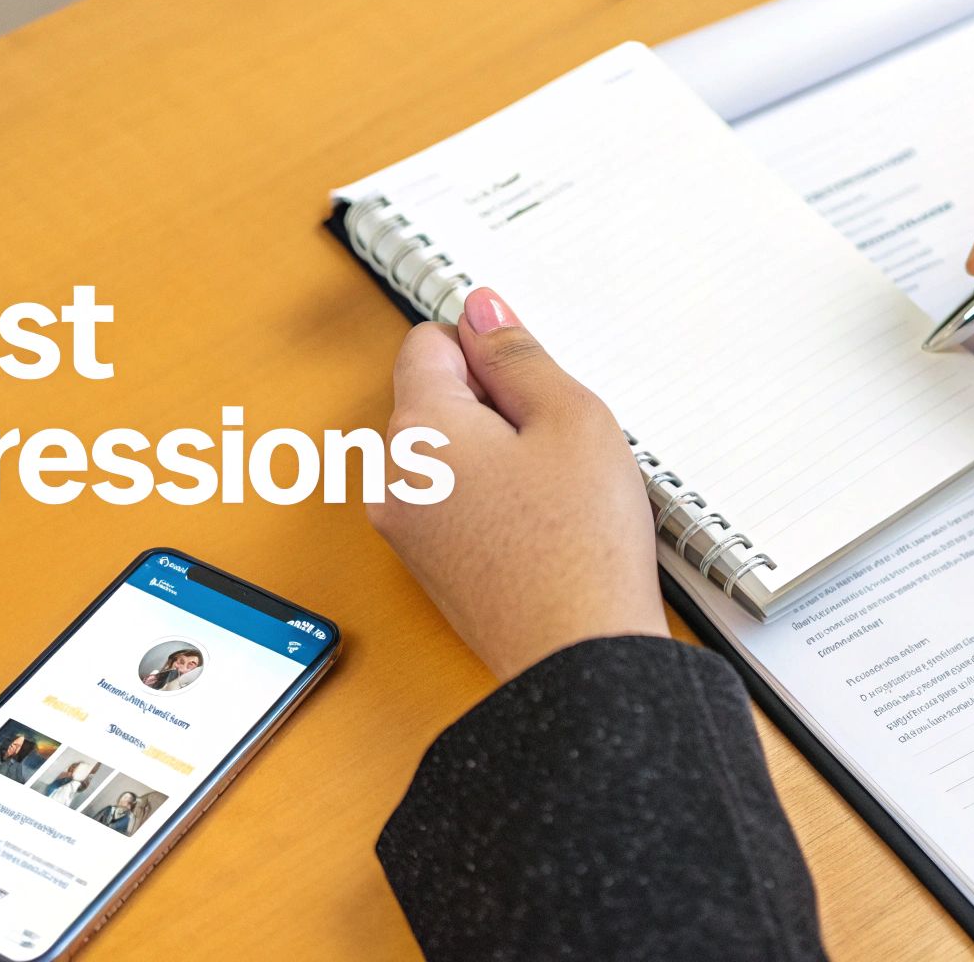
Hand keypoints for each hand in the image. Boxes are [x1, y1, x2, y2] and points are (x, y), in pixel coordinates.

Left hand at [369, 288, 667, 679]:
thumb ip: (518, 355)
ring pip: (446, 456)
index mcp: (417, 432)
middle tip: (555, 448)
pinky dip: (491, 504)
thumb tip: (481, 310)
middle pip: (433, 402)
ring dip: (494, 458)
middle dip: (493, 409)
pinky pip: (452, 505)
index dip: (488, 352)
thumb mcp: (571, 418)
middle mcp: (392, 480)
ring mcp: (405, 530)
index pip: (427, 343)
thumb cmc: (582, 548)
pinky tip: (539, 530)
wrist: (579, 662)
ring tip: (551, 497)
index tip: (532, 385)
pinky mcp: (427, 569)